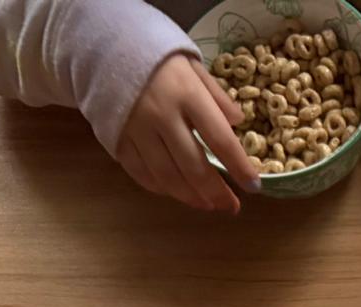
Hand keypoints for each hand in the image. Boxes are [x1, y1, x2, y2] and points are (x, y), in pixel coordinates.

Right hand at [117, 52, 259, 212]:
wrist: (106, 47)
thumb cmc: (159, 59)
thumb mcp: (193, 66)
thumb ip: (216, 96)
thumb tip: (239, 122)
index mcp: (187, 94)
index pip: (220, 139)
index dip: (239, 167)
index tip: (253, 186)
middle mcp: (162, 115)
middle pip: (194, 166)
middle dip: (216, 192)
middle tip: (231, 206)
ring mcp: (137, 130)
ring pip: (167, 176)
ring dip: (190, 196)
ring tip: (208, 205)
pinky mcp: (117, 139)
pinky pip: (141, 173)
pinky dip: (161, 188)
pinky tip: (177, 193)